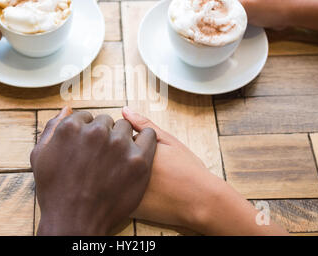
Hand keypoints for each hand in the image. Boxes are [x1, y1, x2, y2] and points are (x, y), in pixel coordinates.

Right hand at [31, 107, 156, 235]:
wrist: (75, 222)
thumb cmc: (55, 191)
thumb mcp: (41, 156)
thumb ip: (53, 127)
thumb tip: (67, 109)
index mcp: (72, 127)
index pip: (86, 116)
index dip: (87, 131)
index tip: (89, 145)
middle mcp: (96, 132)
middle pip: (106, 121)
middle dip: (104, 134)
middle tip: (102, 155)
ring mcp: (119, 146)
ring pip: (125, 128)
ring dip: (122, 138)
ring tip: (116, 157)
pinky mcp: (139, 160)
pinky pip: (149, 136)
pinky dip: (145, 140)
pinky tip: (137, 150)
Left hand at [123, 107, 287, 235]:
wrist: (202, 201)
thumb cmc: (188, 170)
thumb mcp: (169, 141)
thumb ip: (144, 125)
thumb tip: (124, 110)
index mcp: (134, 148)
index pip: (120, 141)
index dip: (133, 148)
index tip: (151, 156)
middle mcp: (127, 168)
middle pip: (115, 159)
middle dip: (125, 161)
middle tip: (155, 172)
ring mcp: (127, 189)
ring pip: (116, 178)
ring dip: (123, 177)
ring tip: (153, 184)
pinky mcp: (128, 207)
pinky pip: (119, 197)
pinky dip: (126, 194)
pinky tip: (147, 195)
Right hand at [189, 0, 295, 29]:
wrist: (291, 11)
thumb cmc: (273, 6)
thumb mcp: (246, 8)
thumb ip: (223, 6)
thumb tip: (202, 11)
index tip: (189, 7)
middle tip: (193, 16)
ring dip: (204, 5)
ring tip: (203, 19)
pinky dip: (212, 9)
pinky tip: (214, 19)